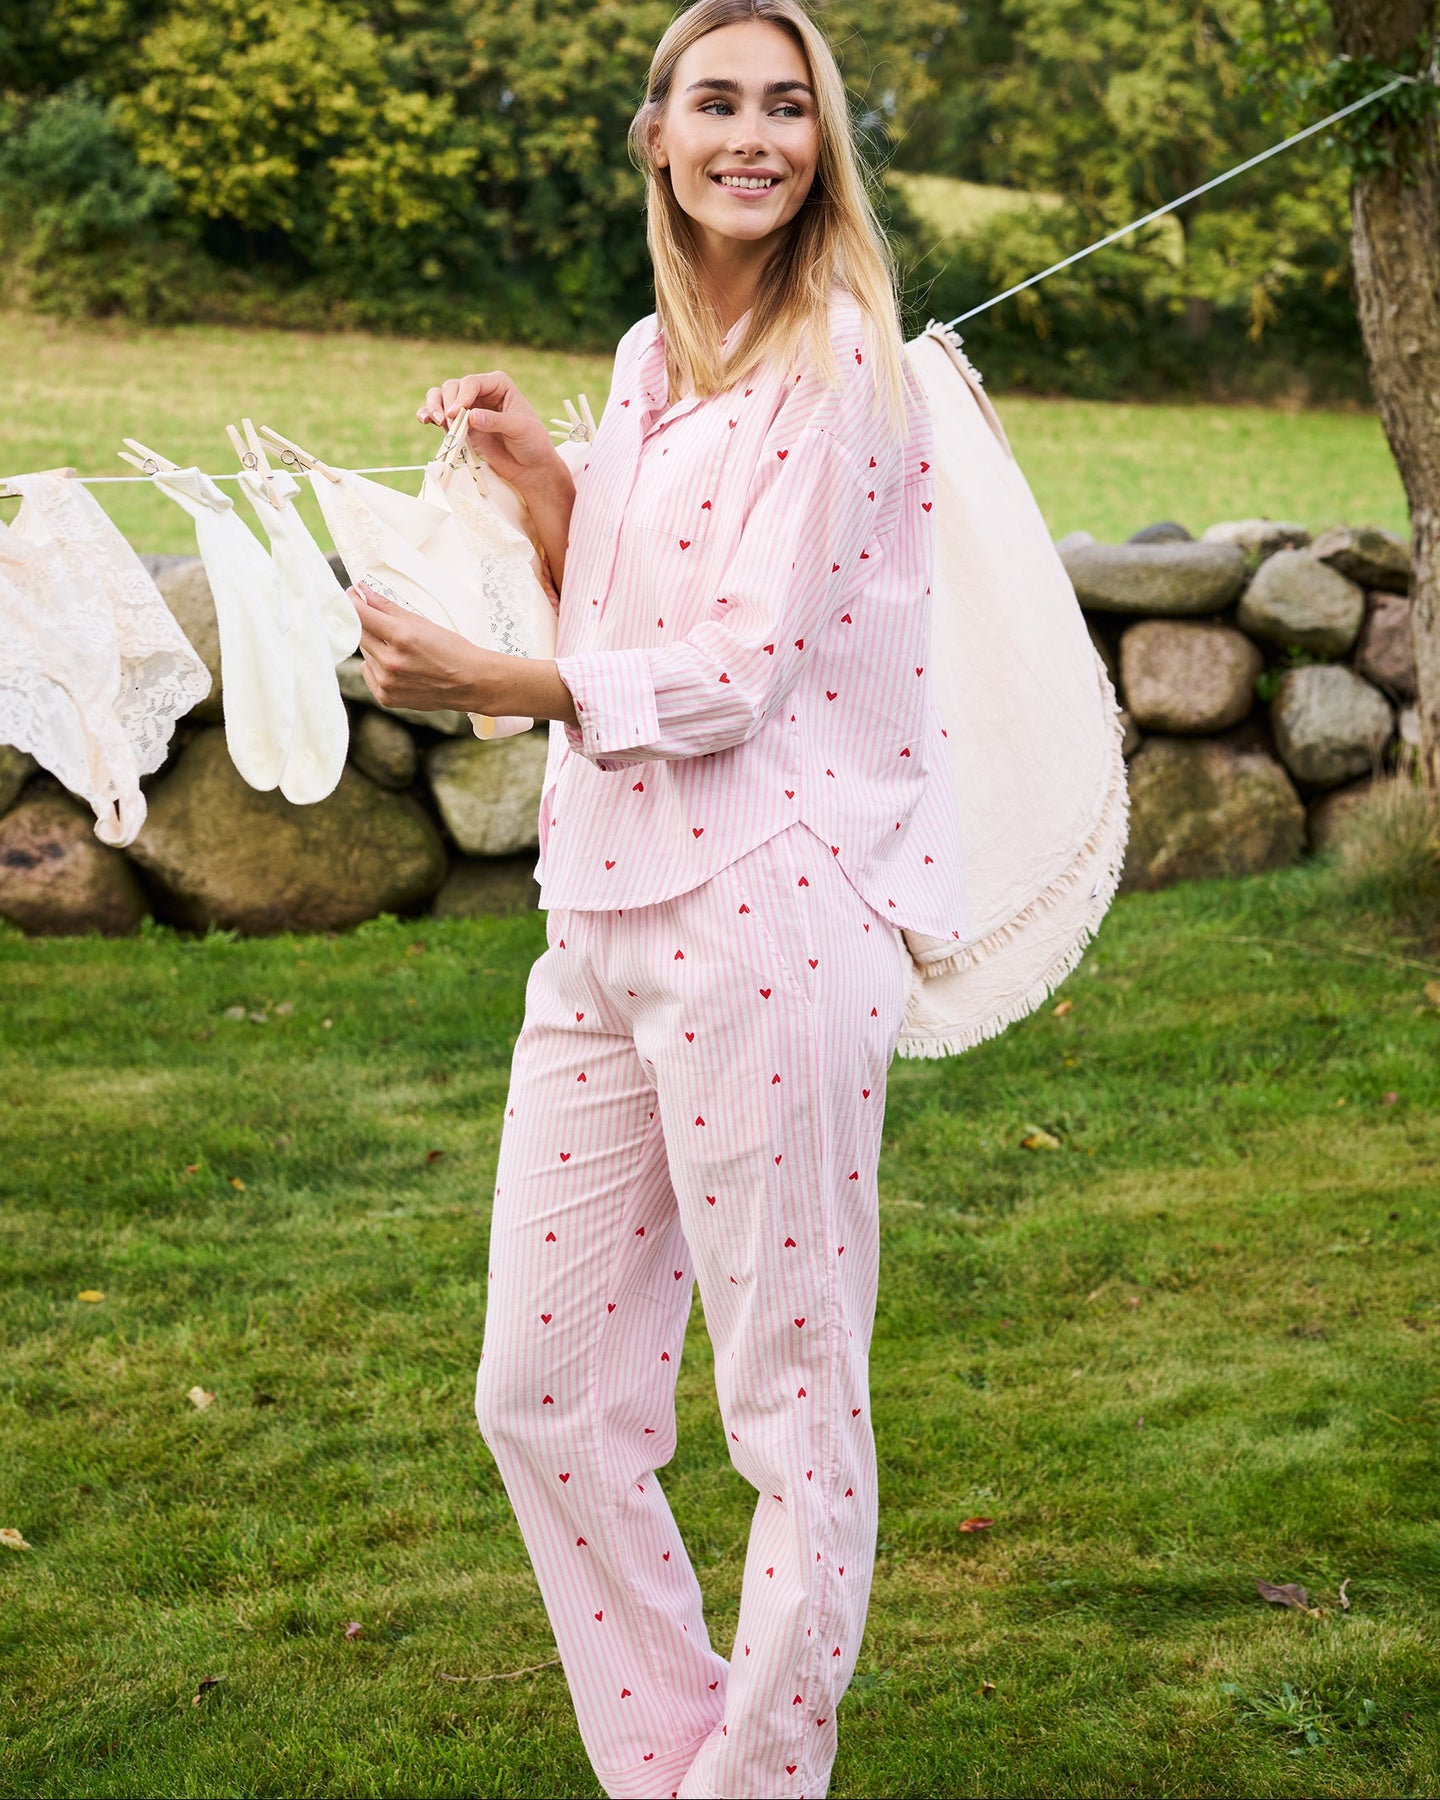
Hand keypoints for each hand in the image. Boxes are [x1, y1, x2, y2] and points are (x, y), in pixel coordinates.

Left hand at [349, 583, 488, 713]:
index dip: (353, 601)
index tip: (352, 594)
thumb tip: (361, 591)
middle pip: (360, 634)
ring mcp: (387, 682)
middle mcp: (391, 662)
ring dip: (375, 646)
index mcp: (402, 638)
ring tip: (400, 649)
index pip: (362, 614)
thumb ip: (387, 607)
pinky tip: (397, 665)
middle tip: (386, 624)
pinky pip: (368, 673)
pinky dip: (376, 666)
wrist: (469, 683)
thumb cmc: (450, 649)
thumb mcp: (422, 622)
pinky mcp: (386, 697)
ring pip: (364, 653)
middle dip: (369, 625)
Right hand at [417, 370, 563, 493]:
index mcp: (497, 384)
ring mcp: (467, 409)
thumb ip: (495, 421)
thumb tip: (470, 416)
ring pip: (440, 397)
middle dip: (447, 402)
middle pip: (452, 387)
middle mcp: (480, 392)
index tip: (458, 413)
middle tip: (448, 421)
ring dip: (433, 406)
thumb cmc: (532, 443)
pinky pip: (437, 415)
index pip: (472, 382)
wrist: (530, 468)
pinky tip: (424, 421)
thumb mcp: (519, 428)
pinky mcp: (459, 426)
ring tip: (437, 420)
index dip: (462, 395)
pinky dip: (428, 415)